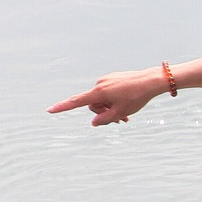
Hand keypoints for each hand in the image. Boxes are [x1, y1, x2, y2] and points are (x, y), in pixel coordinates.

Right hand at [48, 68, 163, 125]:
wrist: (151, 81)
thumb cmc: (136, 97)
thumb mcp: (121, 112)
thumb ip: (105, 119)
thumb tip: (94, 123)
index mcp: (99, 92)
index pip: (77, 102)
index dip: (63, 107)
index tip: (50, 110)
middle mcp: (99, 84)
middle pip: (93, 104)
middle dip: (104, 113)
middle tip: (121, 122)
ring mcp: (106, 80)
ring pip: (103, 99)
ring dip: (111, 108)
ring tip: (126, 117)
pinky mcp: (113, 78)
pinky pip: (109, 92)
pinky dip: (115, 100)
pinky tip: (127, 104)